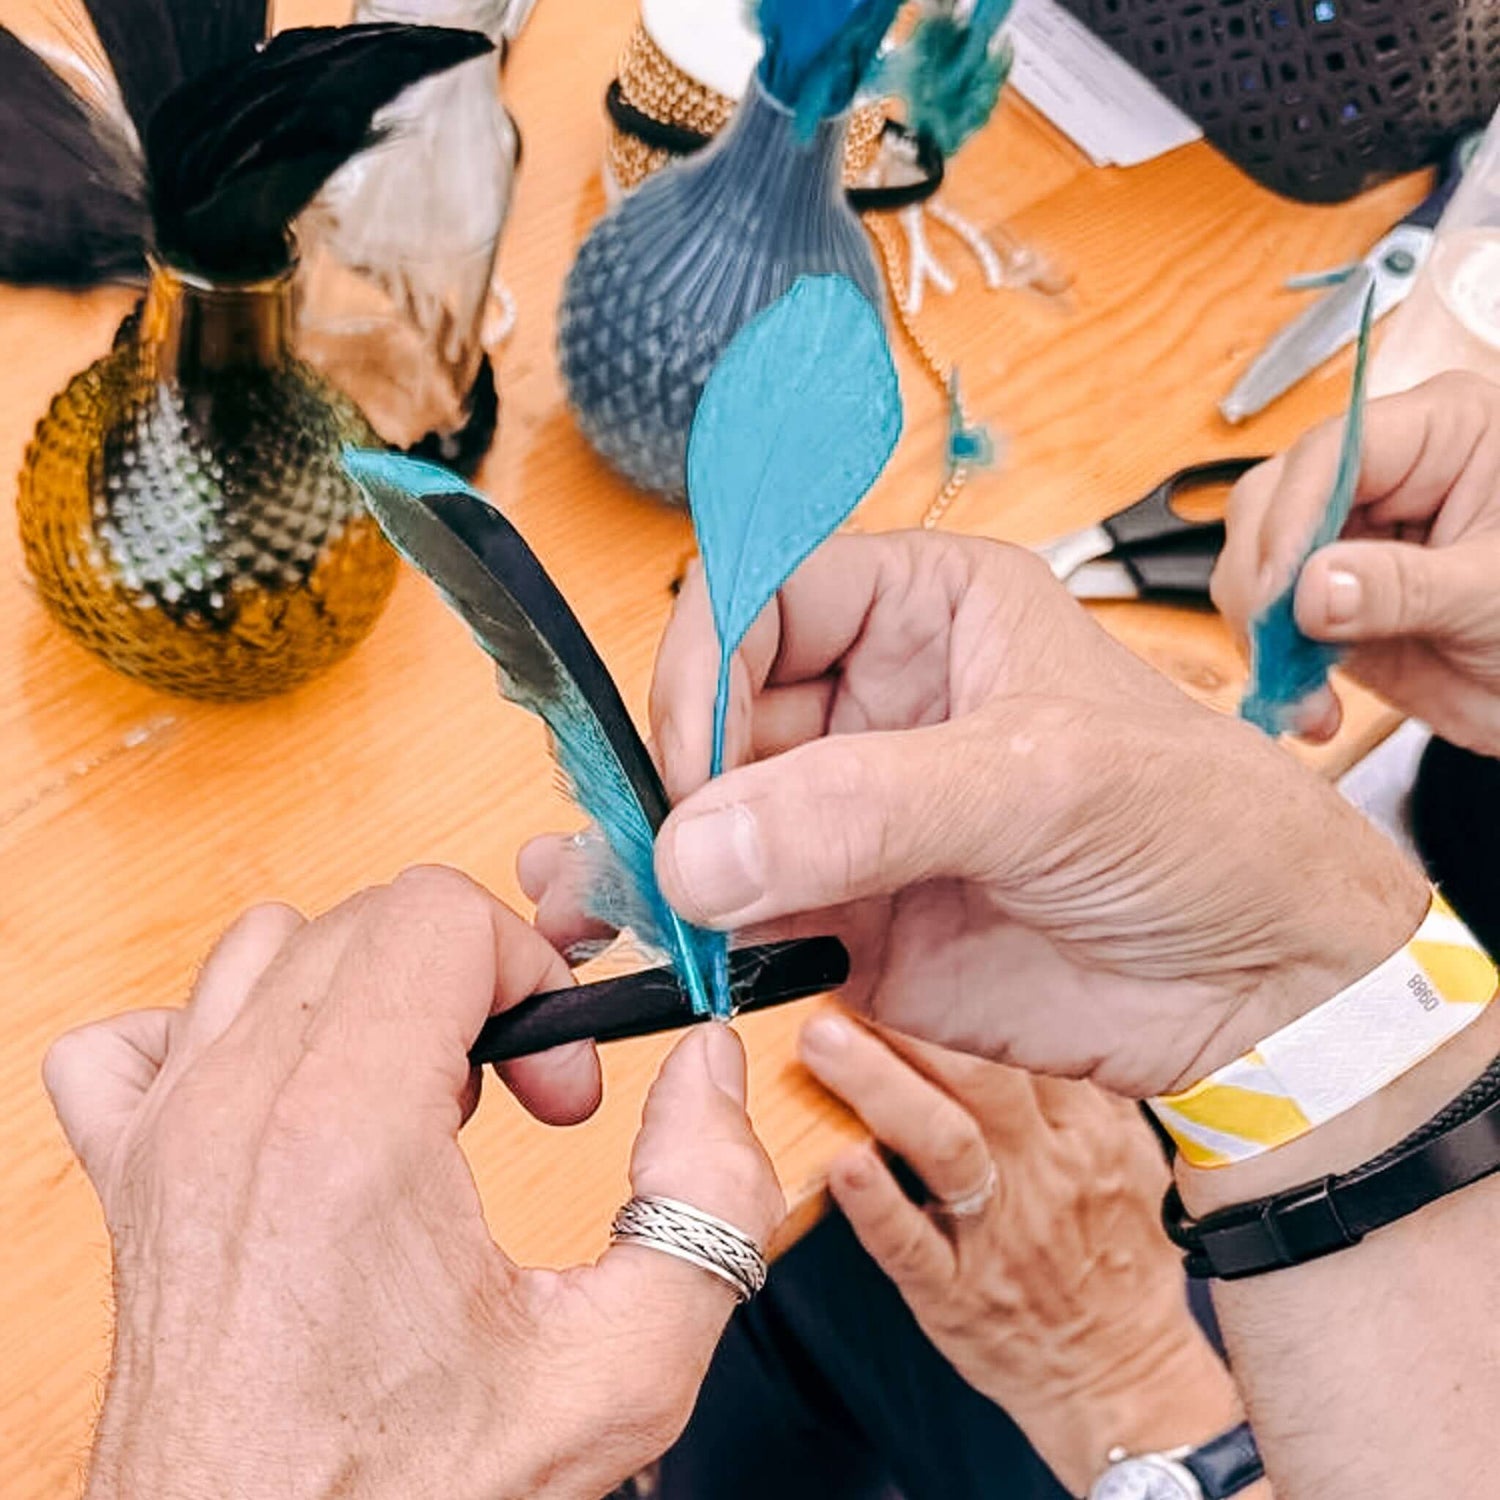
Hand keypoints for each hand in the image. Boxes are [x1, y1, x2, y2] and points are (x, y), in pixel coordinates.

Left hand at [45, 867, 783, 1499]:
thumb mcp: (618, 1372)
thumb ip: (708, 1200)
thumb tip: (706, 1069)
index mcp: (346, 1133)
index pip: (435, 912)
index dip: (531, 972)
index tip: (556, 1080)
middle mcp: (234, 1110)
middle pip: (368, 918)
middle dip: (472, 982)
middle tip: (515, 1092)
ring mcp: (164, 1138)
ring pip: (263, 950)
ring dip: (362, 993)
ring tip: (415, 1092)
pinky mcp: (126, 1178)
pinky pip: (139, 1037)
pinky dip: (216, 1034)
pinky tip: (287, 1103)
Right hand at [529, 531, 1423, 1097]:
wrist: (1264, 986)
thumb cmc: (1204, 829)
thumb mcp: (1047, 781)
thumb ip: (869, 807)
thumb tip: (701, 845)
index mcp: (928, 607)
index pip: (765, 594)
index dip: (711, 665)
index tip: (696, 763)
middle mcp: (878, 701)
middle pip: (719, 710)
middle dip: (680, 778)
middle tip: (664, 854)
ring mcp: (858, 813)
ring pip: (717, 817)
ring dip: (668, 861)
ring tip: (629, 908)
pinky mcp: (851, 914)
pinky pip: (744, 914)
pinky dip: (703, 936)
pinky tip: (678, 954)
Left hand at [796, 1012, 1244, 1494]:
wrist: (1123, 1377)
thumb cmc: (1111, 1252)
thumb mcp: (1119, 1153)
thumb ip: (1072, 1080)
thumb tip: (1024, 993)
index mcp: (1085, 1128)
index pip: (1033, 1035)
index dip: (974, 979)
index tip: (916, 929)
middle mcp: (1044, 1170)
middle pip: (984, 1078)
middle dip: (913, 1020)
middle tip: (846, 969)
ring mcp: (998, 1233)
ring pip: (946, 1146)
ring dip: (881, 1089)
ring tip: (822, 1039)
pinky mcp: (954, 1293)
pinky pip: (912, 1246)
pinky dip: (874, 1205)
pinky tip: (836, 1162)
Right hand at [1212, 372, 1499, 751]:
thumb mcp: (1494, 592)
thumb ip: (1403, 587)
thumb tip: (1310, 588)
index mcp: (1440, 436)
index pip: (1332, 453)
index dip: (1292, 515)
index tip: (1279, 587)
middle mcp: (1378, 481)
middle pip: (1270, 503)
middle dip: (1263, 580)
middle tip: (1275, 643)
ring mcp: (1345, 542)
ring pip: (1252, 567)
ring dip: (1262, 636)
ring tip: (1304, 693)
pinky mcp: (1325, 602)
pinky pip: (1266, 627)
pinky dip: (1274, 670)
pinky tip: (1311, 707)